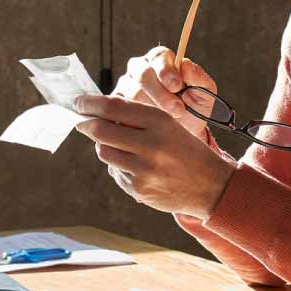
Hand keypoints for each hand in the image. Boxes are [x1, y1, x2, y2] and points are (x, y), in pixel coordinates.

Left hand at [74, 95, 235, 217]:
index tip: (79, 102)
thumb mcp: (169, 124)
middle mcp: (150, 144)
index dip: (90, 103)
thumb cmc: (185, 149)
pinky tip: (135, 166)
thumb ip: (137, 117)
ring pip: (104, 152)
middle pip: (100, 130)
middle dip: (86, 124)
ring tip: (118, 145)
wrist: (211, 185)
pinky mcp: (138, 189)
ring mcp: (143, 169)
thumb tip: (97, 112)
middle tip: (81, 121)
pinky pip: (115, 172)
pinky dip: (118, 166)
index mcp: (159, 121)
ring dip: (103, 146)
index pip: (113, 107)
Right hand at [111, 46, 218, 138]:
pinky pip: (120, 109)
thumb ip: (198, 77)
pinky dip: (135, 118)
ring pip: (132, 92)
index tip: (177, 86)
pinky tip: (149, 127)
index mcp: (161, 59)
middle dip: (160, 92)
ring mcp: (126, 86)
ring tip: (169, 121)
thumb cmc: (195, 108)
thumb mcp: (204, 93)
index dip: (166, 70)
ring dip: (151, 108)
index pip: (159, 56)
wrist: (185, 133)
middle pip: (142, 73)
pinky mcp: (117, 105)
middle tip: (177, 109)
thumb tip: (186, 65)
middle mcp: (140, 68)